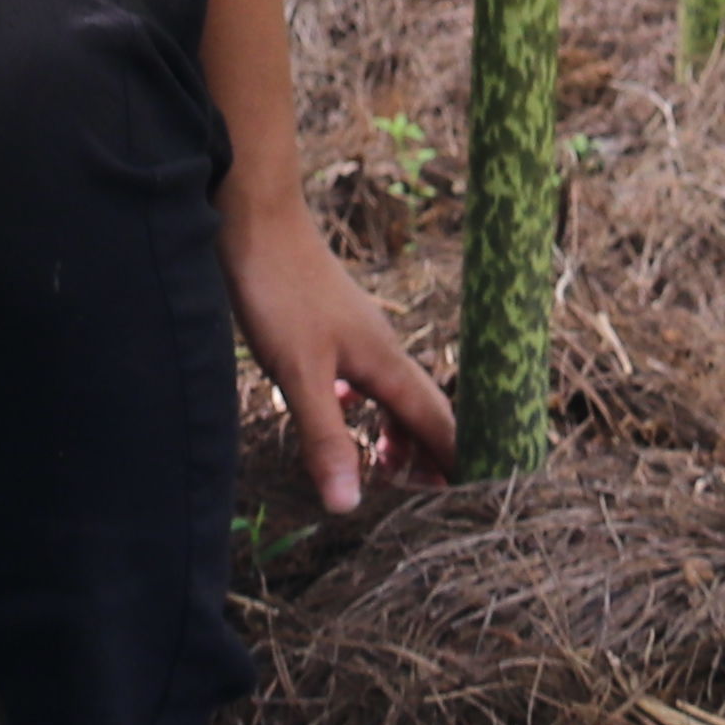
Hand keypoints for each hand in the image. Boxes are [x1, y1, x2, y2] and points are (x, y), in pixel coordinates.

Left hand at [222, 188, 453, 511]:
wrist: (255, 220)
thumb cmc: (279, 291)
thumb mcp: (299, 374)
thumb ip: (326, 437)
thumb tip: (349, 505)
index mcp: (387, 365)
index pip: (440, 423)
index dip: (457, 463)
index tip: (468, 502)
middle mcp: (382, 350)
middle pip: (422, 410)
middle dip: (428, 454)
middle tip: (423, 495)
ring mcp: (358, 335)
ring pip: (391, 393)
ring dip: (392, 433)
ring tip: (379, 468)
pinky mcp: (332, 325)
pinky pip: (362, 375)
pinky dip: (359, 405)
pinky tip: (335, 409)